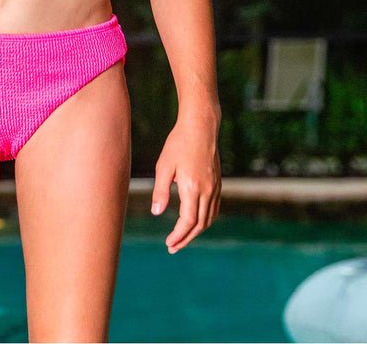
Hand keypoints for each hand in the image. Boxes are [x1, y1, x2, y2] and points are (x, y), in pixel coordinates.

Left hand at [150, 111, 220, 253]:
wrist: (201, 126)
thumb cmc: (179, 143)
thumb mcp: (164, 166)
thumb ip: (161, 191)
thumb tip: (156, 213)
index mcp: (192, 188)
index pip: (188, 221)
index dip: (178, 235)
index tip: (169, 243)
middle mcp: (207, 191)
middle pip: (200, 224)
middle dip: (186, 238)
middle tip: (173, 248)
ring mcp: (215, 187)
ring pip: (209, 218)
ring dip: (196, 231)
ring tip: (182, 238)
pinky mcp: (217, 182)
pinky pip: (213, 208)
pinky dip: (205, 220)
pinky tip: (196, 221)